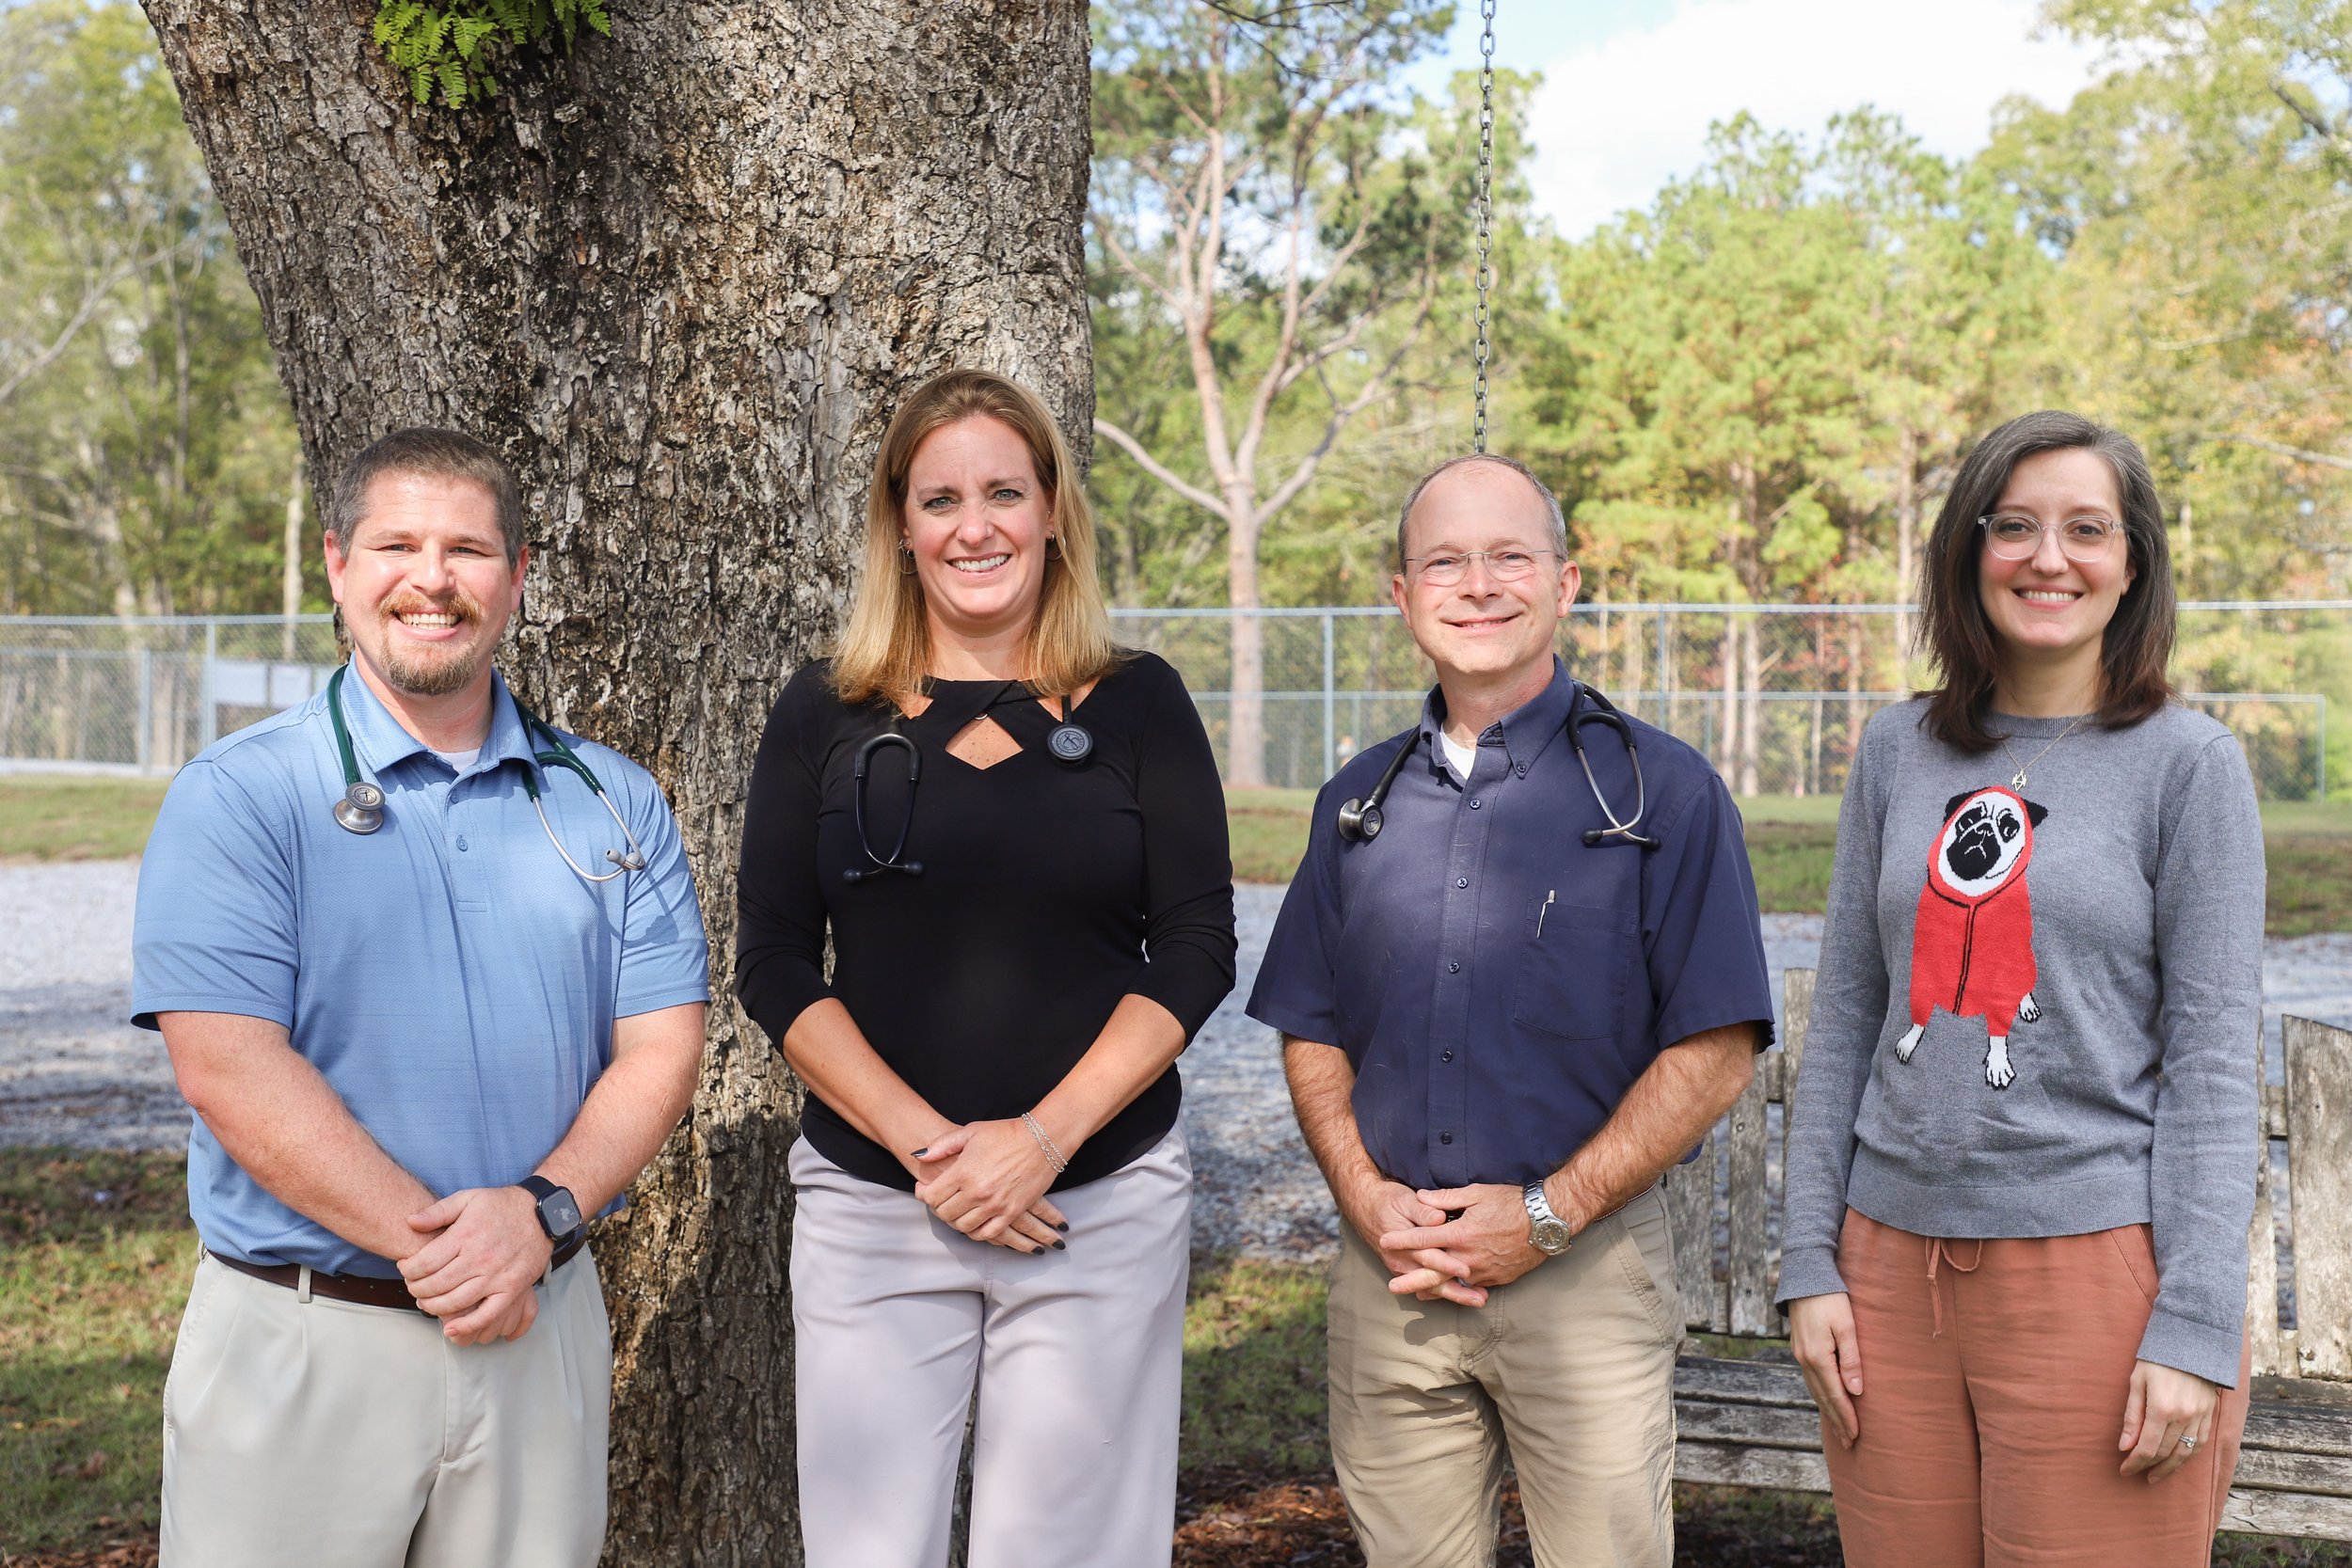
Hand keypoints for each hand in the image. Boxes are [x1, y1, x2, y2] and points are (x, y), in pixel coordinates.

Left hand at [398, 1186, 553, 1342]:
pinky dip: (467, 1325)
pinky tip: (451, 1329)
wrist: (542, 1213)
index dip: (409, 1269)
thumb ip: (437, 1211)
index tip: (405, 1268)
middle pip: (436, 1284)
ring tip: (427, 1302)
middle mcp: (480, 1258)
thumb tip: (410, 1221)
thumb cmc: (502, 1205)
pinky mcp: (512, 1289)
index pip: (425, 1262)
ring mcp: (497, 1276)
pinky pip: (487, 1314)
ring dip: (434, 1307)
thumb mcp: (468, 1198)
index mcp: (466, 1235)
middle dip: (417, 1289)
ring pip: (456, 1302)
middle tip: (413, 1287)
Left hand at [912, 1122, 1068, 1254]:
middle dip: (938, 1207)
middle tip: (941, 1199)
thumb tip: (920, 1156)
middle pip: (945, 1214)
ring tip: (957, 1209)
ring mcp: (995, 1205)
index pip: (931, 1196)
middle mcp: (977, 1193)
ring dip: (956, 1220)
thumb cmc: (1006, 1133)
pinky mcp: (1011, 1213)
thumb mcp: (970, 1132)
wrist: (1042, 1140)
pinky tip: (974, 1222)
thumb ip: (942, 1145)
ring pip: (963, 1226)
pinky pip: (987, 1234)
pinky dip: (976, 1232)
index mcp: (963, 1172)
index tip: (925, 1188)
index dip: (923, 1194)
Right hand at [1340, 1175, 1480, 1305]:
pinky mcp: (1406, 1269)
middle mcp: (1402, 1261)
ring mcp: (1403, 1268)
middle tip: (1479, 1299)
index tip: (1466, 1271)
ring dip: (1455, 1294)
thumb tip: (1439, 1218)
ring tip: (1478, 1300)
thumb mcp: (1404, 1199)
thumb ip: (1422, 1210)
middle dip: (1457, 1292)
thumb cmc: (1387, 1201)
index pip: (1429, 1256)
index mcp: (1403, 1243)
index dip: (1448, 1264)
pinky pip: (1426, 1285)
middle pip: (1432, 1280)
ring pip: (1431, 1287)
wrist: (1364, 1207)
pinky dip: (1444, 1291)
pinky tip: (1463, 1294)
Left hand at [1377, 1182, 1548, 1297]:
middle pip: (1433, 1271)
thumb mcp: (1477, 1193)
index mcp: (1461, 1233)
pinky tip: (1449, 1293)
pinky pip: (1473, 1286)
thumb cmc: (1511, 1203)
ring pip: (1452, 1283)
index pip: (1424, 1238)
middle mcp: (1469, 1256)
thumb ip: (1446, 1198)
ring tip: (1415, 1294)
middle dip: (1410, 1279)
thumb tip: (1422, 1198)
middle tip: (1391, 1286)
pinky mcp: (1496, 1278)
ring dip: (1432, 1289)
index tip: (1384, 1241)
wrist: (1546, 1222)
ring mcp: (1483, 1270)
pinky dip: (1458, 1290)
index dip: (1402, 1240)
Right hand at [1788, 1292, 1863, 1446]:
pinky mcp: (1800, 1348)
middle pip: (1823, 1397)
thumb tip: (1856, 1391)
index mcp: (1817, 1357)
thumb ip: (1851, 1359)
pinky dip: (1820, 1395)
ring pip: (1815, 1390)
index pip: (1835, 1395)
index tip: (1856, 1436)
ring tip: (1839, 1429)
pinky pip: (1811, 1380)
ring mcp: (1800, 1354)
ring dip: (1828, 1411)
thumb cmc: (1832, 1299)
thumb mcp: (1847, 1326)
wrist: (1806, 1277)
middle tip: (1849, 1442)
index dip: (1846, 1417)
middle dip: (1837, 1421)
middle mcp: (1805, 1360)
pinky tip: (1827, 1400)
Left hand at [2120, 1359, 2219, 1482]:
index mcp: (2162, 1409)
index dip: (2134, 1463)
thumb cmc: (2157, 1359)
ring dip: (2170, 1467)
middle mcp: (2184, 1417)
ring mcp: (2200, 1417)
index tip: (2124, 1470)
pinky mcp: (2209, 1414)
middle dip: (2149, 1466)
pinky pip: (2200, 1443)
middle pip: (2165, 1453)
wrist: (2191, 1342)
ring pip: (2186, 1453)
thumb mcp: (2136, 1383)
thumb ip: (2132, 1417)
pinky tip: (2178, 1461)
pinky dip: (2189, 1456)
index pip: (2147, 1447)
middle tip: (2136, 1473)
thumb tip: (2124, 1446)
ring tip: (2156, 1475)